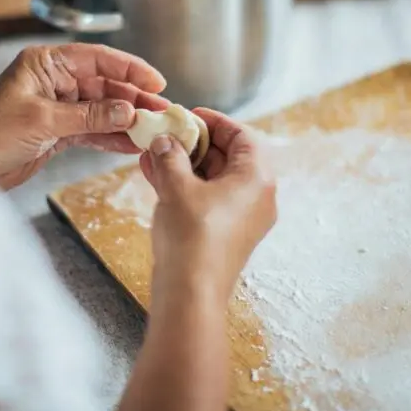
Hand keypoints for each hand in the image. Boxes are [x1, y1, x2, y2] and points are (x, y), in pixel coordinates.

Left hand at [0, 44, 168, 188]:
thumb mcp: (42, 121)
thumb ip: (88, 116)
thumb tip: (128, 112)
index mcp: (45, 64)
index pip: (96, 58)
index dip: (129, 68)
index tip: (156, 81)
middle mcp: (53, 81)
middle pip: (104, 84)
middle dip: (133, 98)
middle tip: (162, 111)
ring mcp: (56, 107)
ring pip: (101, 109)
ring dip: (126, 120)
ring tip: (154, 130)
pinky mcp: (56, 132)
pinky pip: (91, 130)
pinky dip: (111, 138)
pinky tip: (131, 145)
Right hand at [139, 109, 276, 302]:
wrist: (190, 294)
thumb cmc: (192, 237)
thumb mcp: (177, 186)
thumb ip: (171, 156)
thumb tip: (165, 141)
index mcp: (257, 178)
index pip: (242, 135)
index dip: (214, 122)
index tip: (189, 116)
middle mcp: (257, 196)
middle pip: (228, 156)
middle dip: (194, 143)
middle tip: (167, 134)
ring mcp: (243, 217)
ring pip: (214, 179)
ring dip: (184, 164)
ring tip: (153, 152)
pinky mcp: (227, 234)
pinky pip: (208, 199)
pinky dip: (186, 186)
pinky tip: (155, 174)